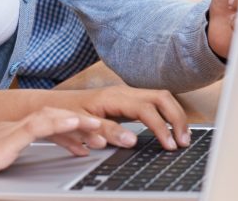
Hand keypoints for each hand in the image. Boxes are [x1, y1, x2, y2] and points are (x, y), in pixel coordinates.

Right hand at [0, 107, 102, 192]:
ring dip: (78, 121)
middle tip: (111, 133)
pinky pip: (35, 126)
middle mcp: (12, 129)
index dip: (73, 132)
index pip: (48, 129)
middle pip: (55, 121)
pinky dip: (57, 123)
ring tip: (102, 127)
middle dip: (84, 125)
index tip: (95, 140)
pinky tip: (74, 124)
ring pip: (50, 119)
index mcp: (10, 137)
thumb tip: (25, 187)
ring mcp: (8, 132)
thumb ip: (9, 174)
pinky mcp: (3, 140)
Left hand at [49, 86, 189, 151]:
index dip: (161, 127)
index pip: (146, 109)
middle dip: (176, 118)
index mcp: (114, 97)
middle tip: (184, 141)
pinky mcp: (128, 99)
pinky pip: (154, 102)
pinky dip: (167, 113)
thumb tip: (132, 140)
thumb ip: (107, 131)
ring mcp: (127, 94)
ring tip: (183, 137)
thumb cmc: (67, 113)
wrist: (54, 103)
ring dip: (175, 115)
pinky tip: (171, 129)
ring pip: (160, 97)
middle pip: (161, 97)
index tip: (169, 145)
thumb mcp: (83, 124)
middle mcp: (124, 92)